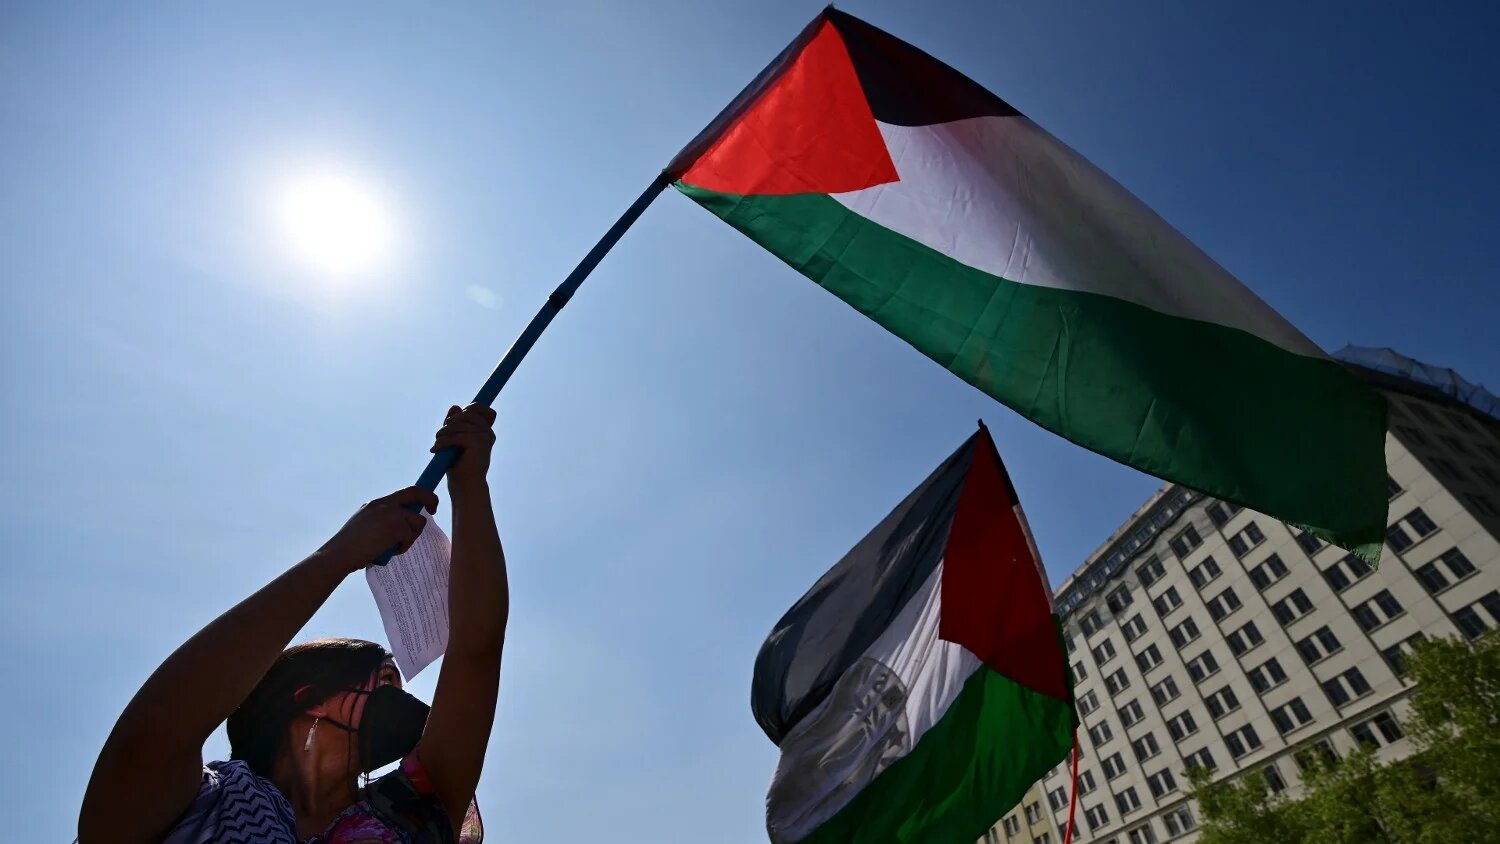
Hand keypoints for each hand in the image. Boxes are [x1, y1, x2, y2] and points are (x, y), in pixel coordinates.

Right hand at [320, 486, 438, 571]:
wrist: (340, 554)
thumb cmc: (351, 547)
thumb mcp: (367, 524)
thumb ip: (383, 520)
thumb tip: (404, 524)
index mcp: (377, 503)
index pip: (404, 492)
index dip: (420, 494)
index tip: (427, 503)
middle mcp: (384, 504)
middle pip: (416, 492)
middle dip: (430, 499)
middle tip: (434, 510)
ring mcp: (391, 513)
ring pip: (418, 521)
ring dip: (411, 536)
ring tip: (394, 547)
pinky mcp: (396, 525)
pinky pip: (411, 535)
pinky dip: (404, 546)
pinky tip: (389, 551)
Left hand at [432, 404, 496, 487]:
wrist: (465, 486)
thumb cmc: (459, 466)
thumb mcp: (455, 440)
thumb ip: (455, 424)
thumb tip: (455, 407)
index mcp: (485, 431)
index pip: (477, 408)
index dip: (463, 411)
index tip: (449, 423)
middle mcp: (487, 432)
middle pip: (466, 413)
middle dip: (449, 423)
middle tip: (439, 435)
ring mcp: (484, 437)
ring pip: (458, 424)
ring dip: (443, 433)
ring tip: (436, 444)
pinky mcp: (477, 443)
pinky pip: (456, 436)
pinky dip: (442, 442)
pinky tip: (435, 450)